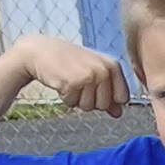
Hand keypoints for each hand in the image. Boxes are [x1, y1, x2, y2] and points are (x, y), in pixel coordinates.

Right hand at [13, 35, 128, 116]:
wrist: (41, 50)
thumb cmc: (69, 63)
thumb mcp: (93, 74)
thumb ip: (109, 93)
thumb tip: (119, 114)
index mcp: (113, 65)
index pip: (123, 98)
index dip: (108, 98)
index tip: (95, 86)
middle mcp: (104, 70)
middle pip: (104, 106)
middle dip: (90, 100)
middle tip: (78, 81)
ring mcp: (89, 76)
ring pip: (88, 107)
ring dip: (76, 99)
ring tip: (70, 80)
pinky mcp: (73, 82)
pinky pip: (72, 104)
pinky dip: (65, 97)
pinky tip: (61, 81)